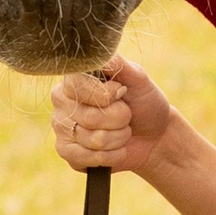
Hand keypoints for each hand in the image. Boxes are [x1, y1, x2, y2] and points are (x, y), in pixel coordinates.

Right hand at [50, 55, 174, 174]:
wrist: (153, 135)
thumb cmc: (143, 102)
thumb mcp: (138, 78)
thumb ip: (118, 64)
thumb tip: (99, 56)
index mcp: (75, 77)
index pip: (77, 86)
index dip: (106, 95)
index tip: (122, 92)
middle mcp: (62, 100)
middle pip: (89, 117)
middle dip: (120, 118)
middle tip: (127, 114)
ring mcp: (61, 127)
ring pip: (93, 139)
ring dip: (119, 138)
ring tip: (123, 131)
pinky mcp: (66, 152)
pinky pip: (87, 158)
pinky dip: (112, 155)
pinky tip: (117, 148)